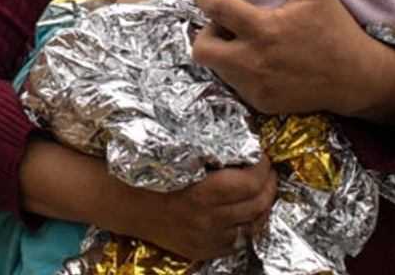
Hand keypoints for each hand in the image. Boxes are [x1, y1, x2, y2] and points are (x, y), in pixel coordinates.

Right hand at [128, 156, 275, 259]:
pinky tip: (236, 211)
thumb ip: (211, 154)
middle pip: (258, 204)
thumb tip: (245, 144)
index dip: (263, 167)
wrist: (125, 204)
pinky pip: (235, 240)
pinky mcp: (202, 251)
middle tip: (267, 172)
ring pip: (252, 225)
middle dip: (269, 185)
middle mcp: (206, 221)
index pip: (251, 183)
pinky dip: (241, 225)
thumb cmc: (149, 172)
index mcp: (201, 194)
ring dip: (259, 206)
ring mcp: (205, 239)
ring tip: (257, 191)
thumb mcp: (178, 158)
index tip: (262, 156)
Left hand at [192, 0, 394, 124]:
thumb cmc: (336, 29)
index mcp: (264, 30)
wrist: (359, 78)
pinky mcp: (262, 104)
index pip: (214, 8)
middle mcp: (254, 62)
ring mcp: (256, 87)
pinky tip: (261, 61)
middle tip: (228, 24)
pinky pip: (235, 84)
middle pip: (202, 49)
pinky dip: (240, 70)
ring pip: (216, 68)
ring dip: (224, 51)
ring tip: (247, 41)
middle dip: (207, 32)